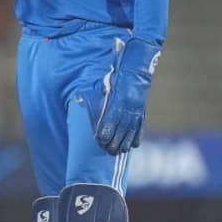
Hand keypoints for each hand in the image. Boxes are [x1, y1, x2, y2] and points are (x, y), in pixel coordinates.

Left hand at [83, 40, 158, 155]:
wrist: (136, 69)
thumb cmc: (116, 75)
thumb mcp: (107, 82)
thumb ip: (98, 94)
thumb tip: (80, 100)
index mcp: (119, 97)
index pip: (112, 116)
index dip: (107, 129)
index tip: (101, 139)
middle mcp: (129, 104)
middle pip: (122, 126)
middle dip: (116, 139)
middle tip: (109, 151)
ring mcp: (137, 107)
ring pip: (132, 127)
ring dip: (126, 141)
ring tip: (120, 151)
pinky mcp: (142, 109)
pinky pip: (141, 124)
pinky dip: (137, 135)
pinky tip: (134, 145)